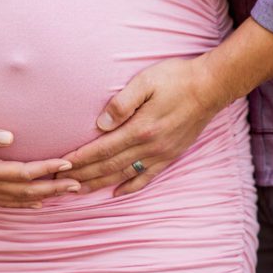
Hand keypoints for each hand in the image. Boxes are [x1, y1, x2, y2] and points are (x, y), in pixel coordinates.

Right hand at [0, 119, 80, 207]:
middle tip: (78, 184)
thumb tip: (10, 136)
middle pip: (27, 190)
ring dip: (45, 196)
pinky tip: (38, 203)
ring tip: (67, 192)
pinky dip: (25, 203)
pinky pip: (7, 202)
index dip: (47, 168)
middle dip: (54, 187)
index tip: (67, 163)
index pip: (24, 172)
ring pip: (20, 198)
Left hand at [56, 56, 226, 196]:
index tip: (60, 166)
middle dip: (83, 175)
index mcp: (139, 129)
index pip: (101, 149)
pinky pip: (147, 177)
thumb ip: (122, 103)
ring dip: (100, 184)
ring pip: (124, 175)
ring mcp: (161, 153)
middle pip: (108, 166)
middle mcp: (149, 146)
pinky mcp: (171, 155)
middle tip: (60, 183)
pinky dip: (131, 187)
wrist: (211, 86)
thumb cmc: (176, 78)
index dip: (79, 159)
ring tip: (79, 191)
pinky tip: (117, 193)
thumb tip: (101, 124)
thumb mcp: (145, 81)